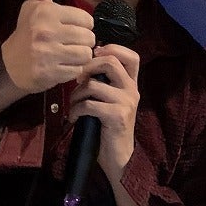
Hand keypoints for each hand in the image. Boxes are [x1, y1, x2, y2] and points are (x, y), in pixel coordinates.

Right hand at [0, 0, 95, 94]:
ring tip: (67, 55)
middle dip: (83, 43)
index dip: (82, 26)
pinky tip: (61, 67)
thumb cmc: (28, 31)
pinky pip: (77, 72)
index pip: (86, 20)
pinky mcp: (49, 74)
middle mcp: (46, 31)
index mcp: (46, 12)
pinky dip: (72, 72)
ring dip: (79, 58)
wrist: (10, 64)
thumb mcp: (34, 4)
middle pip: (89, 38)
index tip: (70, 29)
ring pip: (85, 55)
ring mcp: (47, 54)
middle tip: (69, 44)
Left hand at [69, 43, 140, 180]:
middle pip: (110, 62)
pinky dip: (76, 110)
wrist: (119, 157)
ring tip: (74, 105)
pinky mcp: (117, 116)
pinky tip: (75, 118)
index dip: (111, 49)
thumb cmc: (109, 128)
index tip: (94, 57)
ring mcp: (126, 102)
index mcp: (131, 84)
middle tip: (77, 81)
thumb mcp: (110, 101)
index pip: (130, 55)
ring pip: (93, 85)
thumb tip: (83, 65)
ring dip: (76, 95)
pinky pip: (89, 104)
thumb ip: (104, 83)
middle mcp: (132, 90)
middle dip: (87, 68)